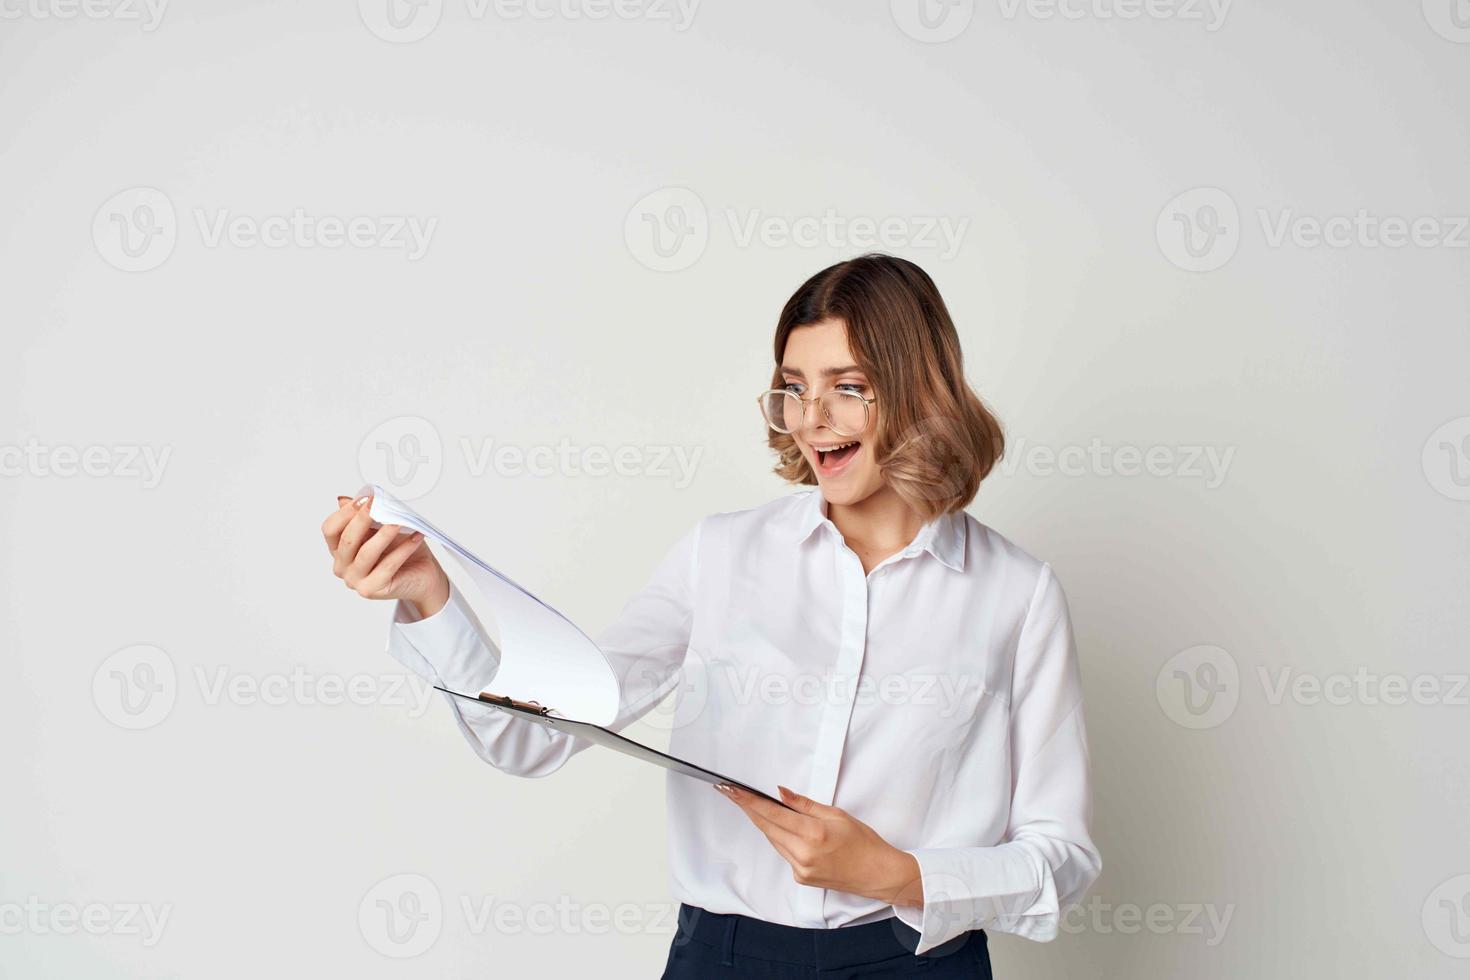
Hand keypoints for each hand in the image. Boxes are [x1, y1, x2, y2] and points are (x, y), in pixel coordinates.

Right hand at [321, 494, 449, 617]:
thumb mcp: (382, 528)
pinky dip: (403, 549)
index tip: (364, 499)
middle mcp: (342, 567)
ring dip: (384, 534)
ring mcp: (355, 581)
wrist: (423, 575)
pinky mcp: (372, 589)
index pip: (330, 529)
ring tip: (398, 521)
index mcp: (339, 550)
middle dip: (363, 519)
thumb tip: (351, 499)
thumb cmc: (400, 550)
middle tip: (378, 504)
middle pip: (347, 539)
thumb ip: (366, 515)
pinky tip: (415, 537)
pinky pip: (388, 566)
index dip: (345, 513)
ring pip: (366, 553)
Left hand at [715, 784, 924, 907]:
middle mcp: (803, 854)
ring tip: (752, 804)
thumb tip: (781, 793)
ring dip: (764, 822)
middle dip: (748, 808)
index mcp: (813, 834)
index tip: (732, 791)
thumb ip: (805, 805)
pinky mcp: (801, 877)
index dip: (749, 801)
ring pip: (774, 839)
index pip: (772, 814)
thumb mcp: (837, 815)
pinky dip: (780, 837)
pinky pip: (783, 852)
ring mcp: (800, 869)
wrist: (877, 874)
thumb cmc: (863, 842)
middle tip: (732, 792)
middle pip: (767, 827)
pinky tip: (780, 826)